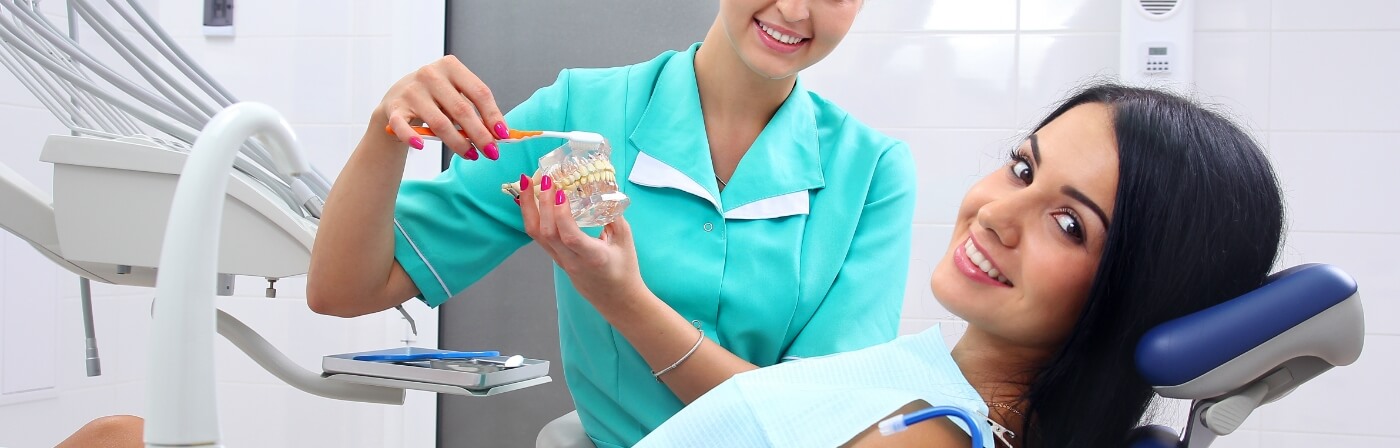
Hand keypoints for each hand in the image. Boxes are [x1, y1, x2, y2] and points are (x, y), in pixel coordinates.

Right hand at [375, 55, 509, 160]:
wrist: (397, 98)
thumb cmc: (436, 98)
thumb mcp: (456, 96)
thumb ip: (475, 111)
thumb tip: (499, 135)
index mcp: (451, 67)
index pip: (479, 92)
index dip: (493, 115)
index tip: (503, 135)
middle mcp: (430, 74)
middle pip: (461, 109)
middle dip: (480, 134)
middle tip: (492, 153)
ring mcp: (411, 91)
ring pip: (439, 122)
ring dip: (458, 143)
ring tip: (471, 155)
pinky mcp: (394, 108)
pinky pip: (403, 126)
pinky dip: (411, 137)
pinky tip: (421, 146)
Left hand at [518, 174, 647, 310]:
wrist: (617, 300)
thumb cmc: (625, 270)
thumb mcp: (626, 241)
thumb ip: (614, 214)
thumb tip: (604, 188)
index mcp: (593, 257)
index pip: (570, 237)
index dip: (561, 214)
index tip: (560, 192)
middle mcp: (572, 261)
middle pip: (546, 233)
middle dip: (541, 203)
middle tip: (544, 177)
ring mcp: (560, 261)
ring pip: (536, 234)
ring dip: (529, 207)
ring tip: (527, 183)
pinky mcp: (555, 258)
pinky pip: (538, 236)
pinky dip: (532, 215)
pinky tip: (531, 199)